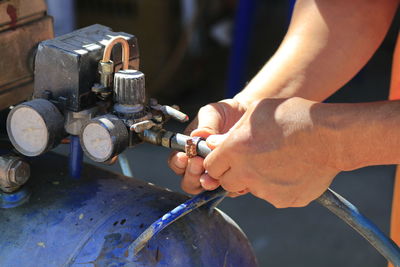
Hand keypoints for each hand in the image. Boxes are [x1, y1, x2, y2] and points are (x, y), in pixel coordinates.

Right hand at [168, 99, 245, 193]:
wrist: (249, 116)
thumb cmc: (227, 113)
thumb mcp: (213, 113)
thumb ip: (206, 124)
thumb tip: (197, 136)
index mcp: (189, 150)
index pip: (177, 162)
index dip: (178, 163)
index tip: (185, 157)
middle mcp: (200, 165)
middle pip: (188, 181)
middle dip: (192, 174)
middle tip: (200, 163)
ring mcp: (215, 175)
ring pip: (204, 189)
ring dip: (207, 184)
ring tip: (214, 176)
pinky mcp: (232, 180)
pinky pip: (228, 191)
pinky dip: (229, 188)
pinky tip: (233, 179)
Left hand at [203, 97, 339, 207]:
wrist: (331, 137)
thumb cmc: (292, 116)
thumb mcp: (257, 112)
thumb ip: (231, 131)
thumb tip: (213, 144)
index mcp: (234, 150)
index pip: (210, 166)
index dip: (217, 161)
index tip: (227, 156)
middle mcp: (245, 174)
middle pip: (226, 182)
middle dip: (233, 173)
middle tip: (250, 160)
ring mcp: (264, 190)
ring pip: (250, 189)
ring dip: (255, 179)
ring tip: (276, 161)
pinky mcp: (283, 200)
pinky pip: (271, 195)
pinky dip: (276, 186)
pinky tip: (290, 169)